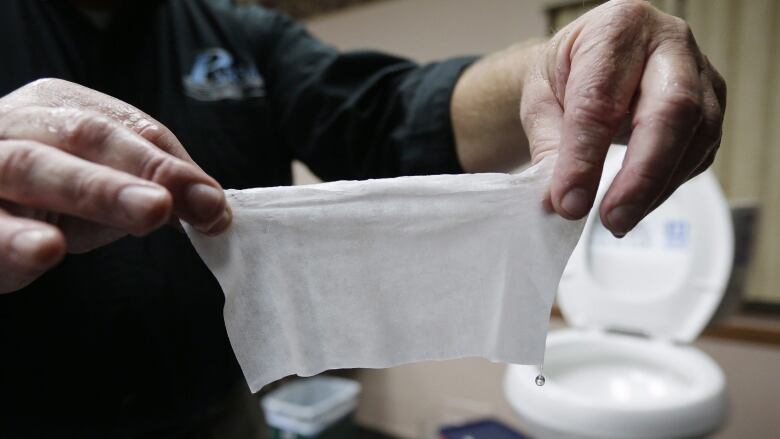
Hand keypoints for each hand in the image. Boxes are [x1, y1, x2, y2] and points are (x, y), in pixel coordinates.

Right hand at [0, 78, 230, 292]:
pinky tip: (46, 250)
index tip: (214, 204)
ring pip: (32, 167)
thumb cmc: (39, 197)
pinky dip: (15, 239)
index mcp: (58, 107)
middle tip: (185, 201)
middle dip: (145, 168)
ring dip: (96, 189)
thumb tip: (212, 208)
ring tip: (149, 210)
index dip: (175, 165)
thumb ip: (150, 191)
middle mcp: (17, 124)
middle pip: (85, 136)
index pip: (128, 127)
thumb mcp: (98, 188)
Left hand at [521, 0, 725, 235]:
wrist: (592, 61)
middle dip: (642, 175)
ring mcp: (700, 75)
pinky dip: (667, 186)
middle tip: (612, 219)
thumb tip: (561, 202)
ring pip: (697, 136)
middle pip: (672, 110)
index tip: (569, 201)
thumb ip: (550, 146)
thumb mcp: (541, 100)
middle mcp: (669, 44)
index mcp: (617, 29)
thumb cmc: (568, 73)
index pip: (602, 99)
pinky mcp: (711, 108)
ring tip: (619, 220)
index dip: (585, 156)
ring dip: (657, 188)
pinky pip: (699, 153)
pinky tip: (639, 202)